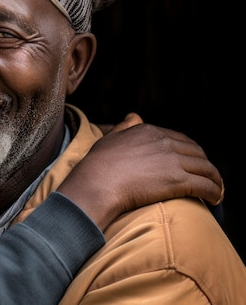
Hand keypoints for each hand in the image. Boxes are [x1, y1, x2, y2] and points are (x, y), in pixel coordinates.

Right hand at [57, 113, 223, 230]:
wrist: (97, 183)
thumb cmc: (98, 164)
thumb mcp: (110, 138)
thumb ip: (125, 126)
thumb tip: (134, 115)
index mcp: (150, 131)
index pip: (180, 140)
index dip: (190, 153)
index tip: (192, 164)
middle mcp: (164, 142)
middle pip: (197, 153)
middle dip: (206, 166)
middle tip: (209, 178)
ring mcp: (173, 160)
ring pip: (206, 169)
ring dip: (215, 180)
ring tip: (217, 191)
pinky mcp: (178, 180)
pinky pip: (205, 185)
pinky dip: (214, 192)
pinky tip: (215, 200)